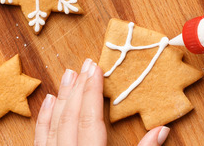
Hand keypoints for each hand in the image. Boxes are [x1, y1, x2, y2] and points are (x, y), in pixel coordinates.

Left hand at [34, 58, 169, 145]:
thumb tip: (163, 129)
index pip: (89, 119)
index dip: (92, 92)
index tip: (95, 68)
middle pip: (70, 118)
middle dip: (78, 89)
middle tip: (84, 65)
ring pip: (54, 125)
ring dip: (62, 98)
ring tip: (68, 75)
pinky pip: (40, 138)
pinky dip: (44, 118)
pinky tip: (49, 100)